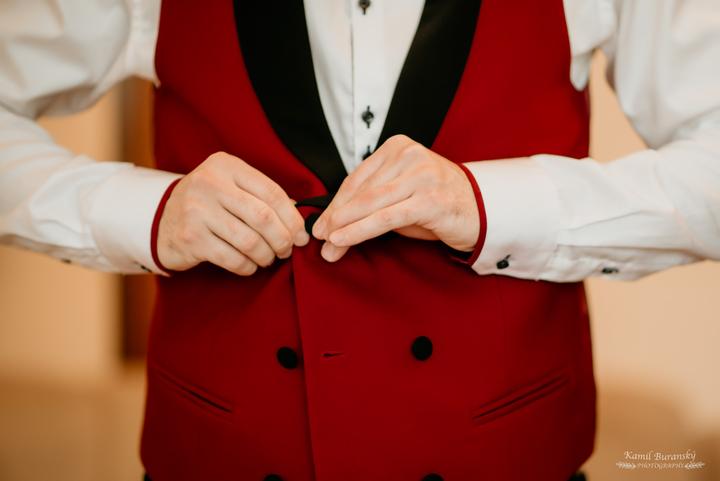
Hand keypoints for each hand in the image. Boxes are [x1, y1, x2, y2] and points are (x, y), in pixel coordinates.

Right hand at [157, 152, 309, 274]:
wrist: (162, 220)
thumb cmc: (208, 204)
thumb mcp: (231, 187)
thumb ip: (262, 197)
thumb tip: (299, 222)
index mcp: (225, 166)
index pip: (272, 192)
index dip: (292, 218)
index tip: (302, 235)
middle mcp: (209, 183)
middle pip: (263, 217)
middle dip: (283, 239)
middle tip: (287, 250)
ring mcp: (196, 210)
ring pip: (250, 241)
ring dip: (266, 255)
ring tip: (268, 258)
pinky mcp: (190, 238)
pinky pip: (233, 258)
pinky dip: (248, 266)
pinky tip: (250, 265)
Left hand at [312, 135, 478, 261]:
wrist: (481, 210)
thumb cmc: (435, 203)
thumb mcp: (399, 196)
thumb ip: (369, 205)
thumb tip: (332, 227)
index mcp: (398, 147)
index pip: (357, 178)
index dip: (335, 203)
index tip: (320, 223)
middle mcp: (409, 156)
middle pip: (360, 191)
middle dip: (336, 218)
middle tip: (318, 238)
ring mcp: (421, 176)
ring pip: (369, 204)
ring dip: (344, 227)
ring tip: (328, 245)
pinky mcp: (429, 200)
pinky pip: (386, 218)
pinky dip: (360, 230)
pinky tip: (343, 240)